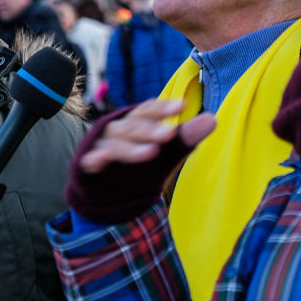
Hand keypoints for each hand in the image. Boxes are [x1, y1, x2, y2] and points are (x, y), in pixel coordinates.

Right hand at [80, 99, 215, 172]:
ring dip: (132, 147)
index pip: (148, 109)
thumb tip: (213, 119)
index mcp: (135, 120)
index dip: (163, 108)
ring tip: (152, 152)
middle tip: (170, 133)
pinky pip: (90, 161)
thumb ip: (186, 136)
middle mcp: (116, 129)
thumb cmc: (143, 165)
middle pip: (133, 125)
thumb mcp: (168, 152)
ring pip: (115, 143)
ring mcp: (100, 146)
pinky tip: (101, 160)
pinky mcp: (88, 165)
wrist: (114, 195)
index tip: (183, 105)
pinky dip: (95, 159)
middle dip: (151, 129)